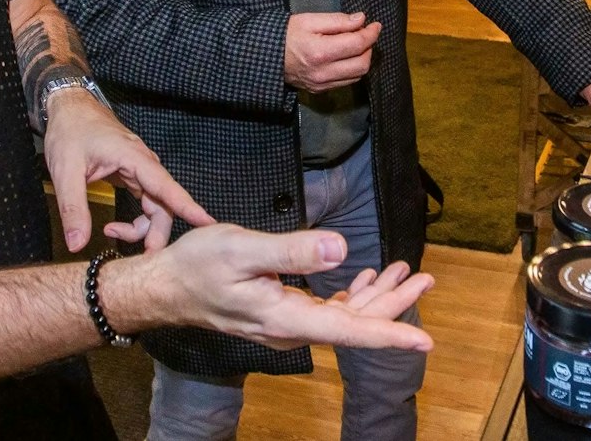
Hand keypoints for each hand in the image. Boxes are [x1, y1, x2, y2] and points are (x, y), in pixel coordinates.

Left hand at [44, 89, 214, 252]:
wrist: (69, 109)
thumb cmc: (70, 132)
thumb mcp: (65, 171)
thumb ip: (73, 208)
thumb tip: (77, 244)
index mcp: (135, 159)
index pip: (168, 188)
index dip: (189, 208)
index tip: (209, 225)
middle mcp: (144, 165)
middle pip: (164, 204)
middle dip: (157, 233)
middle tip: (143, 258)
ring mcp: (140, 170)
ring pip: (155, 206)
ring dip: (143, 228)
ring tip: (113, 233)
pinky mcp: (133, 175)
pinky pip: (146, 202)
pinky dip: (136, 220)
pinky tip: (114, 226)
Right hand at [122, 224, 433, 351]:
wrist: (164, 287)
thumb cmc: (197, 266)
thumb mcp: (243, 249)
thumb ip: (293, 251)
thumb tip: (341, 249)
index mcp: (285, 317)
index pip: (348, 330)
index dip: (389, 334)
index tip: (424, 341)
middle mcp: (290, 328)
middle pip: (354, 324)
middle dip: (393, 304)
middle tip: (426, 279)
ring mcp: (286, 323)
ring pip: (343, 317)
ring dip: (376, 297)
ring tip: (406, 273)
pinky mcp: (281, 313)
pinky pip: (326, 312)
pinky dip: (350, 296)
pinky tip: (363, 279)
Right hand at [284, 12, 381, 93]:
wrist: (266, 56)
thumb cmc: (286, 34)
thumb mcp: (309, 20)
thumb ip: (337, 20)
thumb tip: (361, 20)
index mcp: (320, 52)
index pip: (357, 44)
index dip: (371, 33)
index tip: (375, 24)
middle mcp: (323, 72)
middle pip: (362, 64)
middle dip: (369, 47)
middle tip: (365, 34)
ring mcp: (322, 84)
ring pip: (357, 76)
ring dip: (363, 59)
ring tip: (356, 44)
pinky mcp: (320, 90)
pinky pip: (346, 82)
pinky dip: (353, 69)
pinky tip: (347, 57)